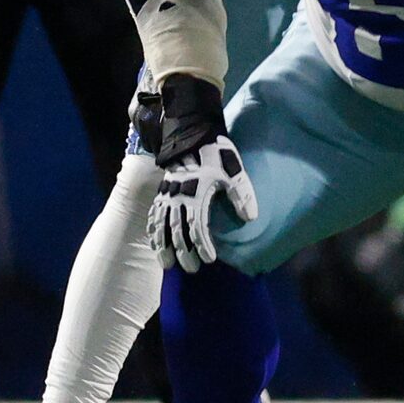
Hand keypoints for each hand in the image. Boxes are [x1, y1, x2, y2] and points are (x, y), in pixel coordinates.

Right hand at [146, 75, 253, 271]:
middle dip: (184, 252)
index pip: (198, 227)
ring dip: (164, 247)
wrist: (191, 132)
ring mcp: (167, 195)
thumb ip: (242, 196)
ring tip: (167, 265)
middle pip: (178, 231)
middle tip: (191, 270)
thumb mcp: (234, 172)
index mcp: (197, 194)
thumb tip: (251, 218)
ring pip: (161, 226)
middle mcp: (178, 197)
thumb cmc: (217, 153)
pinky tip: (155, 243)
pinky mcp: (162, 191)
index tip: (209, 260)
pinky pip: (154, 215)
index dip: (203, 245)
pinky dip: (153, 231)